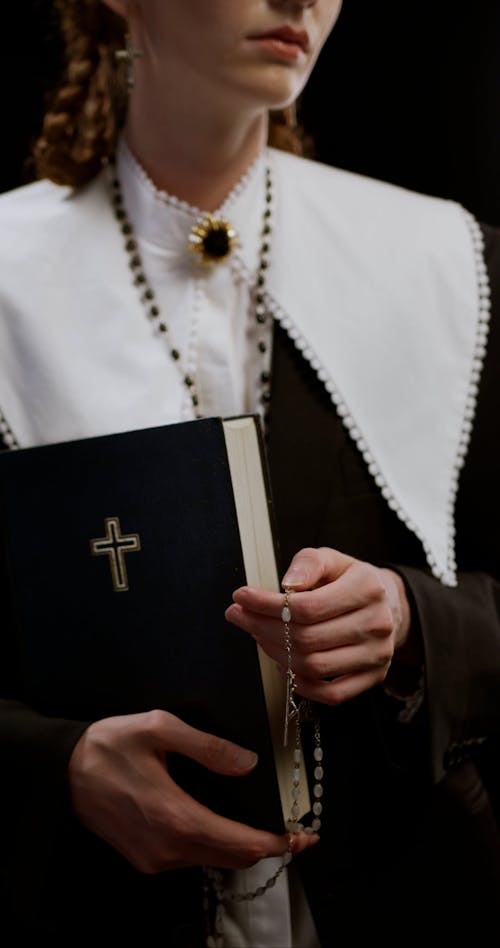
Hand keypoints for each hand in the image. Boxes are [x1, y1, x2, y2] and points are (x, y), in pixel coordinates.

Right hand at [68, 709, 316, 872]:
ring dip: (241, 848)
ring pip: (213, 861)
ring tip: (262, 824)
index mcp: (177, 817)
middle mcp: (168, 849)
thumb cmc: (109, 744)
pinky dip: (215, 847)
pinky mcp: (144, 859)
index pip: (242, 844)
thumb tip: (248, 764)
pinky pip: (191, 859)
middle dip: (267, 847)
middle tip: (292, 830)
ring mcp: (154, 859)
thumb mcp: (159, 727)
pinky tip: (222, 825)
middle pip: (233, 859)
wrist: (62, 769)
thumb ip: (208, 746)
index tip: (305, 836)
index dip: (279, 842)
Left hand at [225, 547, 411, 705]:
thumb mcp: (330, 559)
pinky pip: (332, 693)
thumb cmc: (348, 580)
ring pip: (315, 666)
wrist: (386, 605)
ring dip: (277, 654)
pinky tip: (284, 665)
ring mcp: (377, 655)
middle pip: (307, 638)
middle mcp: (376, 624)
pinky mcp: (373, 677)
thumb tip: (288, 585)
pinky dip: (302, 684)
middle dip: (263, 628)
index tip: (241, 597)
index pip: (308, 606)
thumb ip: (308, 563)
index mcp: (367, 588)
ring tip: (259, 637)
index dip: (267, 605)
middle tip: (239, 616)